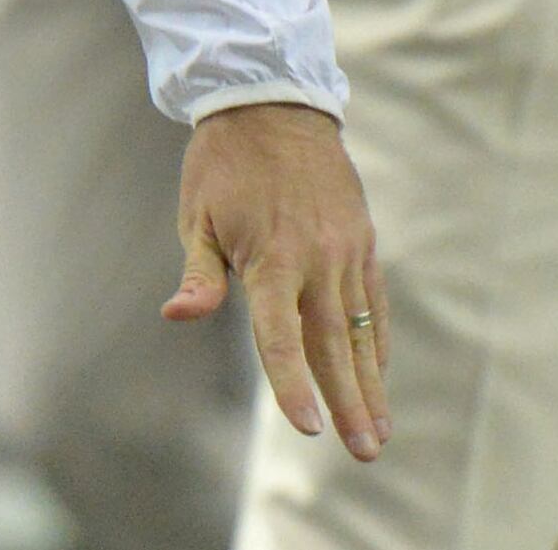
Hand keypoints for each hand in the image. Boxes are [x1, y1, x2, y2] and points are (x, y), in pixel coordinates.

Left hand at [168, 101, 387, 459]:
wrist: (274, 104)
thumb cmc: (223, 164)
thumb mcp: (197, 216)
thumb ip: (199, 274)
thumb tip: (177, 317)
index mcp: (270, 258)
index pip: (280, 336)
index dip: (292, 384)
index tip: (308, 429)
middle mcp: (315, 259)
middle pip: (331, 345)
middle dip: (348, 403)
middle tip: (364, 452)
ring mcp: (345, 251)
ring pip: (359, 331)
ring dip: (371, 384)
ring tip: (380, 432)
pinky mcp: (361, 242)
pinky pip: (372, 303)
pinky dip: (375, 342)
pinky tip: (377, 375)